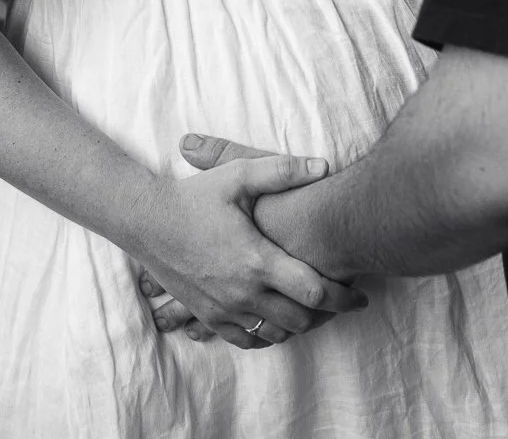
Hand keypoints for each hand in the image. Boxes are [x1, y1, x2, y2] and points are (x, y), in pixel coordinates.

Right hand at [134, 150, 366, 349]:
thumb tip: (324, 166)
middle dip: (329, 313)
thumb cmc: (194, 196)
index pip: (315, 291)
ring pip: (278, 334)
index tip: (360, 292)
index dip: (344, 296)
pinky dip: (270, 335)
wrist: (147, 221)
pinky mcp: (210, 317)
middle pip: (302, 319)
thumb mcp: (238, 176)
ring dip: (301, 324)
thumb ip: (283, 170)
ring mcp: (226, 310)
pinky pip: (249, 341)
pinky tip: (279, 321)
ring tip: (315, 308)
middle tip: (343, 300)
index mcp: (257, 260)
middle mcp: (245, 292)